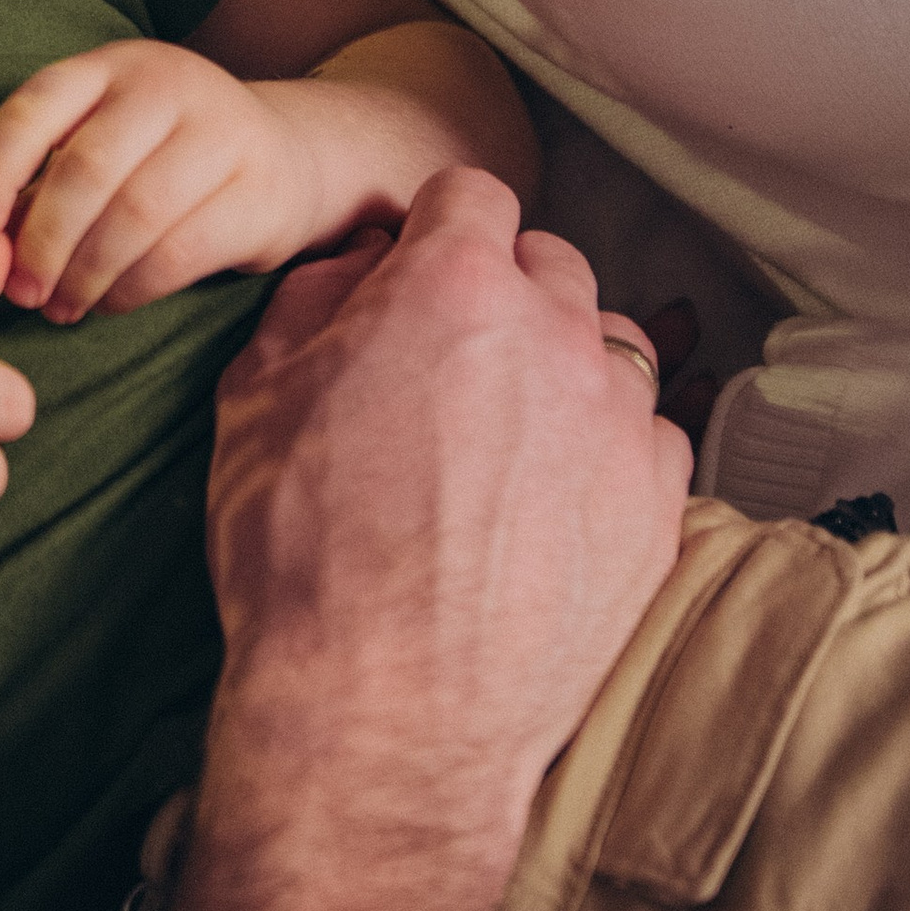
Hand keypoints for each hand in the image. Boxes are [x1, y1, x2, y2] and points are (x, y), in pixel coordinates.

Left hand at [0, 41, 342, 318]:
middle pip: (86, 169)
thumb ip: (46, 178)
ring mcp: (220, 132)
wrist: (289, 155)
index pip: (34, 108)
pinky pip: (178, 253)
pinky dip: (131, 290)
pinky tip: (108, 303)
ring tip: (60, 307)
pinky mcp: (258, 191)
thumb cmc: (164, 155)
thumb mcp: (105, 138)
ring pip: (134, 215)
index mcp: (108, 67)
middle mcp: (165, 86)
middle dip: (42, 242)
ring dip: (85, 274)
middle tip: (21, 293)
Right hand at [200, 168, 690, 867]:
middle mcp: (556, 336)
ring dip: (559, 366)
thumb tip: (358, 269)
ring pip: (607, 347)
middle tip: (443, 360)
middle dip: (498, 292)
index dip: (431, 227)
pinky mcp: (656, 510)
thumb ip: (310, 303)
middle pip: (546, 264)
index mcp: (453, 287)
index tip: (411, 270)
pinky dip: (603, 448)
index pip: (468, 194)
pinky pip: (646, 437)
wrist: (384, 716)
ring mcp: (619, 424)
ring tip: (501, 435)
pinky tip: (545, 498)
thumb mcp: (253, 401)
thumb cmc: (303, 557)